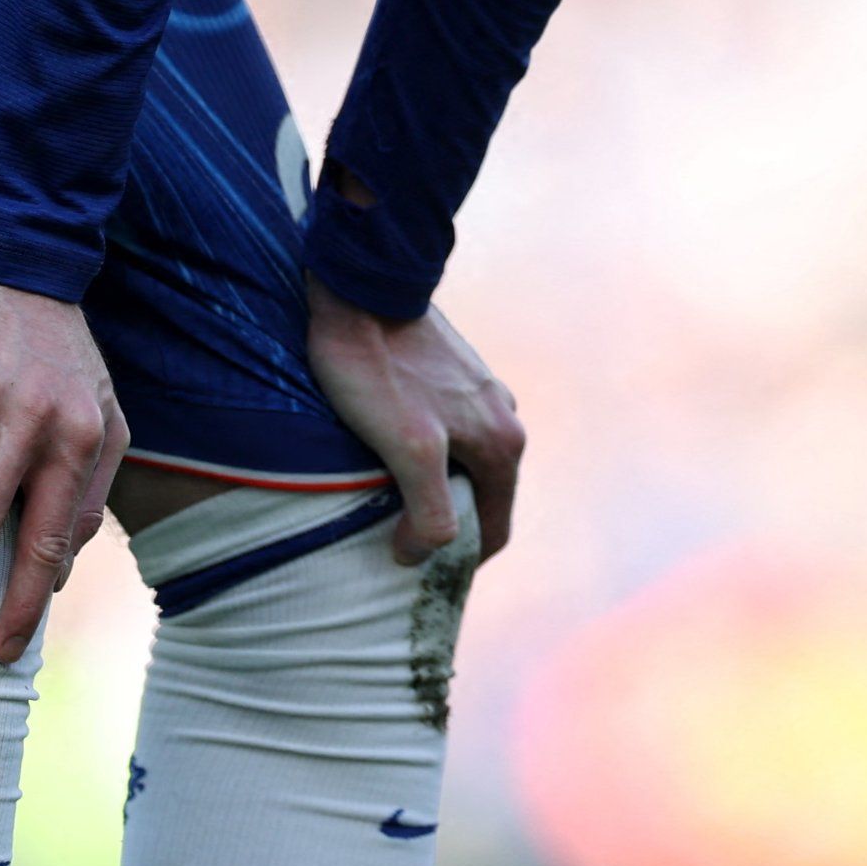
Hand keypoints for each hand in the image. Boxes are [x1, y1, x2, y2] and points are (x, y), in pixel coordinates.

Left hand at [304, 274, 524, 563]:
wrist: (361, 288)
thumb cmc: (377, 370)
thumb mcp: (407, 450)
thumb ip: (428, 510)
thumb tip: (424, 554)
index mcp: (502, 443)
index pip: (494, 529)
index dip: (459, 562)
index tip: (417, 576)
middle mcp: (505, 416)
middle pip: (480, 497)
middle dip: (447, 525)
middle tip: (395, 544)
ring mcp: (482, 392)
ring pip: (464, 462)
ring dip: (434, 488)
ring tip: (386, 501)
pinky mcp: (455, 374)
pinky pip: (451, 431)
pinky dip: (429, 454)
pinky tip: (388, 452)